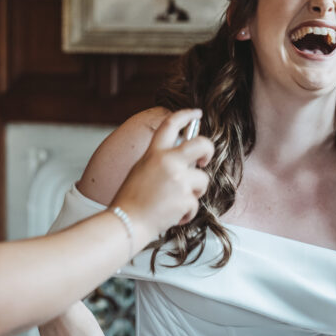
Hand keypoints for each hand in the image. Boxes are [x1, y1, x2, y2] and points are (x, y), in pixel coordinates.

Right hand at [111, 109, 212, 251]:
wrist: (127, 222)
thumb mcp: (141, 169)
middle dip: (208, 150)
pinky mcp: (185, 198)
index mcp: (154, 153)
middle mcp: (168, 161)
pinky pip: (195, 204)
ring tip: (174, 202)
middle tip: (204, 161)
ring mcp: (179, 179)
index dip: (186, 115)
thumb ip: (161, 161)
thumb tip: (185, 158)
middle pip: (202, 144)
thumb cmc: (131, 200)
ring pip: (202, 180)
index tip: (196, 113)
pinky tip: (170, 215)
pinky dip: (186, 213)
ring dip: (193, 193)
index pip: (171, 124)